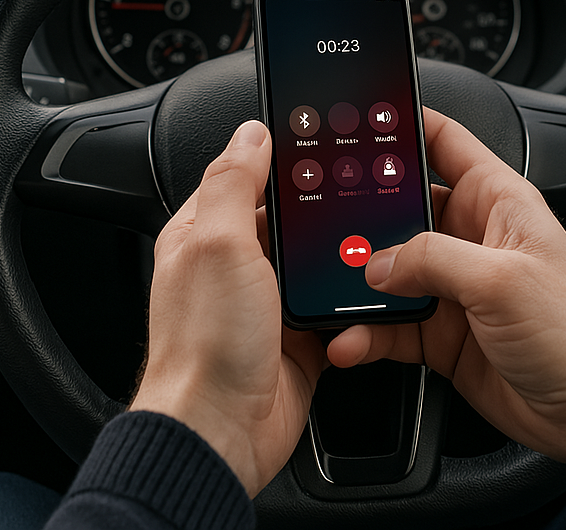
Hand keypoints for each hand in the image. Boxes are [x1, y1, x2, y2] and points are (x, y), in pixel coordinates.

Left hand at [130, 120, 323, 495]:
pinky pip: (330, 303)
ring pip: (312, 259)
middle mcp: (232, 264)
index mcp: (203, 233)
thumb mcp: (218, 244)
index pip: (243, 175)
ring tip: (362, 241)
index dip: (277, 157)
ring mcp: (264, 301)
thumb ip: (234, 182)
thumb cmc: (204, 346)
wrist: (222, 432)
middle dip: (317, 208)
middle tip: (353, 190)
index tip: (316, 140)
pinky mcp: (295, 334)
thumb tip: (250, 133)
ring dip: (335, 254)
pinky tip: (359, 291)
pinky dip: (346, 298)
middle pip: (285, 216)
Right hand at [327, 109, 565, 482]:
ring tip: (331, 286)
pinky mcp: (444, 333)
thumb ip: (433, 260)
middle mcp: (472, 237)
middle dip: (365, 212)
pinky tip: (351, 339)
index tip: (360, 120)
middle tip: (327, 217)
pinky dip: (367, 332)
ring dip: (360, 281)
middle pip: (404, 207)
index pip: (444, 142)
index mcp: (496, 201)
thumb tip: (379, 262)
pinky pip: (392, 324)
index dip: (404, 125)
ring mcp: (455, 286)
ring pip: (390, 270)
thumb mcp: (502, 280)